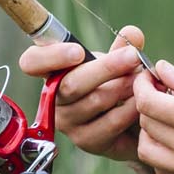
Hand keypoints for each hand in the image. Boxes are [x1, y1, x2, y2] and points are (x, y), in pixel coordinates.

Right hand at [18, 25, 146, 161]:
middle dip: (106, 68)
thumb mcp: (117, 63)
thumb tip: (132, 32)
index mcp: (52, 72)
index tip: (78, 51)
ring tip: (141, 79)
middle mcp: (53, 99)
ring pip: (94, 101)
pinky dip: (130, 108)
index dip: (50, 56)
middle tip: (132, 56)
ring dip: (122, 87)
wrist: (130, 125)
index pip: (32, 62)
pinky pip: (110, 122)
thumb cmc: (115, 86)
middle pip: (70, 83)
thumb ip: (122, 48)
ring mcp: (68, 122)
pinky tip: (141, 100)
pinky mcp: (86, 141)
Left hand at [132, 59, 173, 173]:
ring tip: (168, 112)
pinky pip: (164, 170)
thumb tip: (161, 69)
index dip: (142, 86)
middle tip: (160, 89)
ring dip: (150, 130)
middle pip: (145, 126)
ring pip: (148, 152)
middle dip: (146, 104)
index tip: (149, 75)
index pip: (150, 105)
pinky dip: (161, 152)